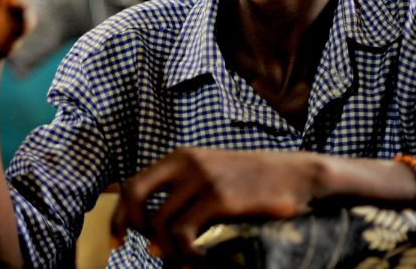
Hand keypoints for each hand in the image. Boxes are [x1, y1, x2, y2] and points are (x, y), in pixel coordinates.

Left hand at [111, 148, 319, 262]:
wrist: (296, 175)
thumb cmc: (253, 182)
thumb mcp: (211, 176)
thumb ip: (183, 191)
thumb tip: (153, 228)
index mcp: (180, 158)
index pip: (133, 184)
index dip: (119, 215)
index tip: (119, 240)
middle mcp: (186, 163)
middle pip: (134, 197)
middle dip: (130, 227)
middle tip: (146, 251)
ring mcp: (202, 179)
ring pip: (160, 223)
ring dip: (167, 250)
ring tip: (184, 261)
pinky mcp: (219, 198)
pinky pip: (184, 234)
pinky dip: (185, 254)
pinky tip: (199, 260)